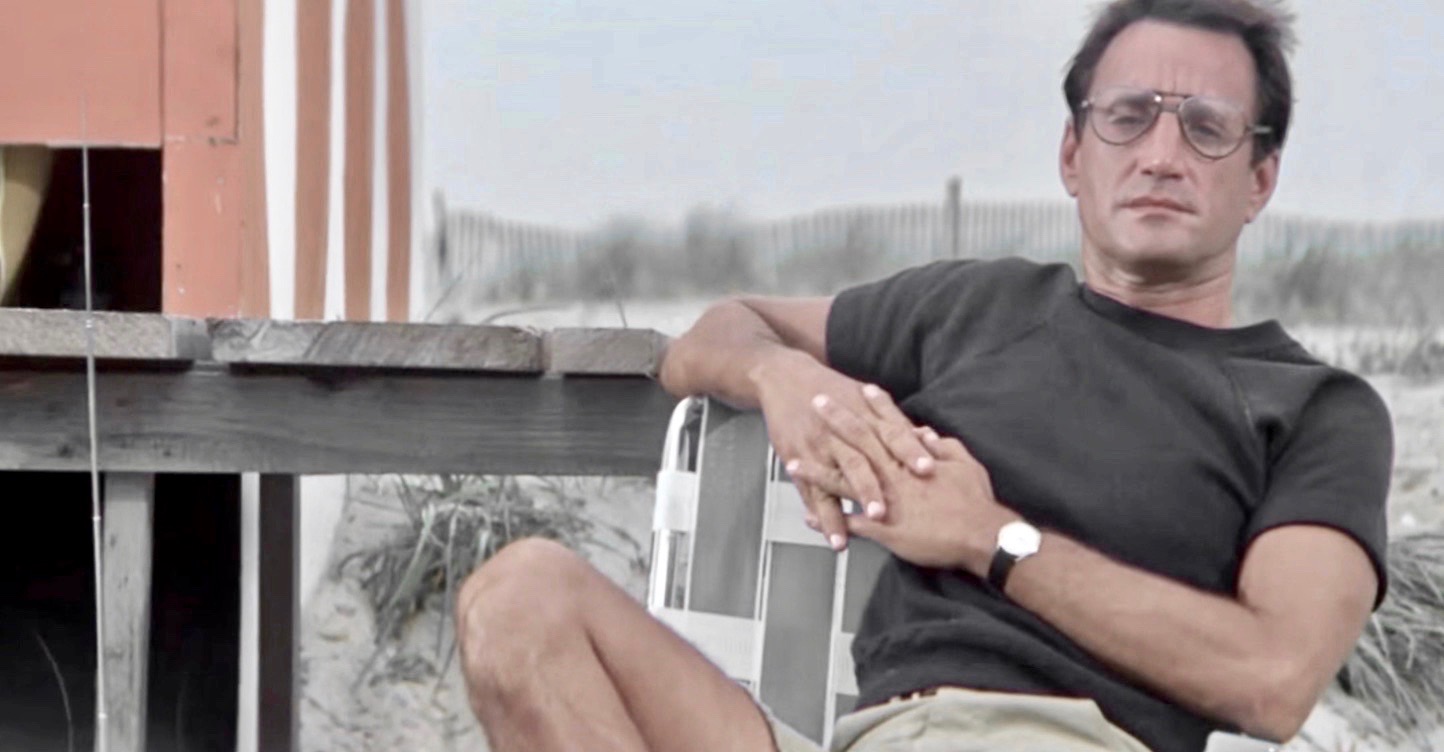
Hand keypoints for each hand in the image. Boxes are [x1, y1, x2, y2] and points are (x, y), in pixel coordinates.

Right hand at [749, 350, 935, 550]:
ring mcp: (818, 449)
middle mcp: (841, 433)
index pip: (892, 434)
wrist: (786, 378)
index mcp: (863, 416)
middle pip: (862, 460)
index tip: (929, 468)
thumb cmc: (832, 390)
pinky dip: (824, 518)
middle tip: (892, 508)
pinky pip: (812, 495)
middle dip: (877, 485)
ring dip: (851, 503)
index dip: (910, 450)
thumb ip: (893, 421)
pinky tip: (835, 538)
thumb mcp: (863, 397)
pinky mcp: (799, 462)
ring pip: (837, 478)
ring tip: (866, 524)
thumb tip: (927, 438)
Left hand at [790, 418, 1013, 573]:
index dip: (876, 405)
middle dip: (836, 421)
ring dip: (816, 471)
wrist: (981, 536)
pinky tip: (808, 517)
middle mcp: (894, 474)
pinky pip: (850, 522)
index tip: (861, 388)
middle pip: (859, 442)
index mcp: (913, 458)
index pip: (891, 424)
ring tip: (792, 462)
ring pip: (843, 481)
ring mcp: (886, 500)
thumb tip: (925, 434)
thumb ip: (943, 447)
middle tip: (817, 403)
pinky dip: (829, 519)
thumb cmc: (975, 501)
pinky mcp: (884, 529)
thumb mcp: (964, 465)